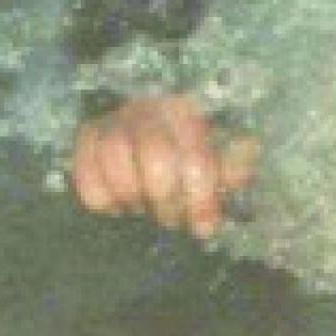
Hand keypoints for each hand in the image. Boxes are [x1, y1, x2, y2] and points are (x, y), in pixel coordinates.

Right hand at [70, 93, 260, 239]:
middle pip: (154, 156)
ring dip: (133, 197)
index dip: (200, 198)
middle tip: (172, 219)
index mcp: (189, 112)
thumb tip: (249, 152)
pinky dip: (102, 198)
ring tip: (145, 210)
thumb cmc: (189, 155)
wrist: (149, 137)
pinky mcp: (87, 137)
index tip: (203, 227)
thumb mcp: (218, 159)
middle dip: (165, 200)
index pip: (195, 156)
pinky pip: (86, 173)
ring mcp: (115, 119)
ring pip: (115, 159)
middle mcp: (150, 108)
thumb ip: (234, 164)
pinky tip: (119, 206)